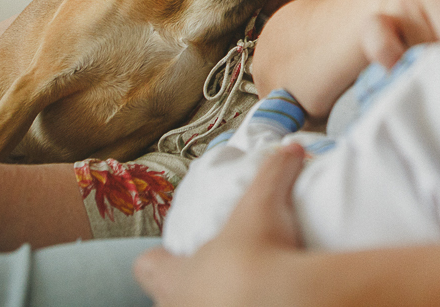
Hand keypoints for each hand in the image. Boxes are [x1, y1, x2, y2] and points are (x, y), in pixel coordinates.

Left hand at [135, 144, 305, 306]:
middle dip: (189, 289)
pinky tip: (261, 302)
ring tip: (240, 293)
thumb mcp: (263, 205)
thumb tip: (291, 147)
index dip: (159, 258)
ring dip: (213, 302)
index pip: (148, 267)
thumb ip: (274, 174)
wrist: (283, 303)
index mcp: (175, 278)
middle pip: (170, 300)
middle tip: (219, 275)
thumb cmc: (254, 255)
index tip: (173, 252)